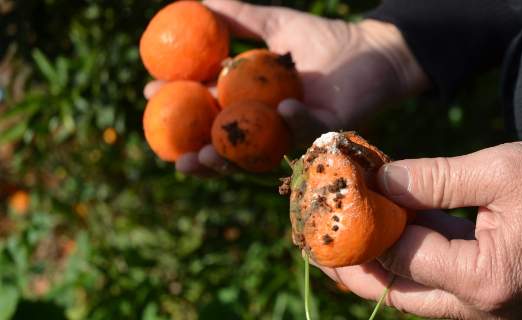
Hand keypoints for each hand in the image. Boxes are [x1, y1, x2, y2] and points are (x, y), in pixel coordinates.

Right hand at [143, 0, 428, 175]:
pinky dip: (293, 122)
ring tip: (206, 155)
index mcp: (251, 102)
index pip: (207, 112)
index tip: (149, 95)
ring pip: (258, 154)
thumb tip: (194, 1)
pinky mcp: (325, 134)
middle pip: (225, 147)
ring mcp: (294, 134)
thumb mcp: (274, 24)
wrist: (372, 47)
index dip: (177, 110)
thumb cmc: (323, 39)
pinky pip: (306, 132)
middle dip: (197, 156)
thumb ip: (237, 18)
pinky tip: (282, 111)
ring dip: (230, 158)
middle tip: (175, 157)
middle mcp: (268, 125)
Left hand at [314, 142, 521, 318]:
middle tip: (316, 244)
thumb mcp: (496, 170)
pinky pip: (438, 283)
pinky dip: (410, 260)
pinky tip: (386, 234)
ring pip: (415, 292)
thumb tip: (380, 181)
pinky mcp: (492, 291)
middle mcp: (484, 305)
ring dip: (379, 264)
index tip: (334, 198)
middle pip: (399, 292)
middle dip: (355, 268)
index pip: (402, 257)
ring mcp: (489, 303)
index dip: (364, 226)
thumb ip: (432, 179)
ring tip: (340, 239)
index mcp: (484, 279)